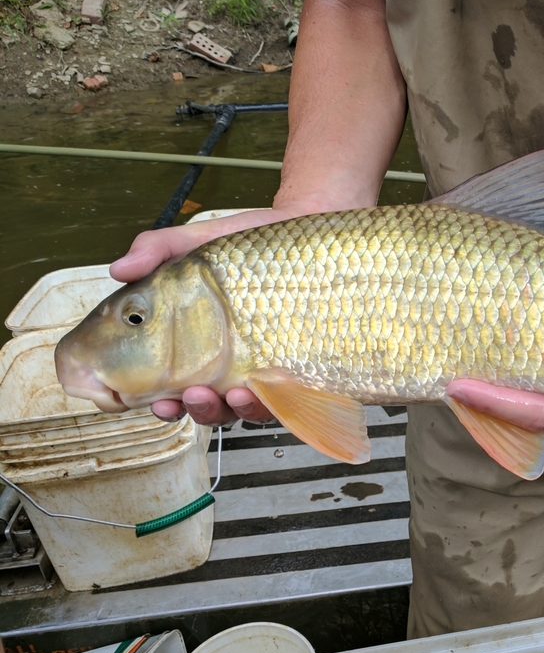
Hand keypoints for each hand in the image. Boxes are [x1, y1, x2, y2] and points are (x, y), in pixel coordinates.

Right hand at [110, 207, 309, 424]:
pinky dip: (263, 404)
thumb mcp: (202, 242)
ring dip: (225, 409)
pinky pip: (277, 404)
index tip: (144, 398)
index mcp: (193, 343)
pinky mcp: (292, 374)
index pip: (166, 382)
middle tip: (184, 397)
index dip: (154, 397)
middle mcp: (224, 364)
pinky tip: (255, 389)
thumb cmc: (256, 248)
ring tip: (225, 393)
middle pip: (201, 403)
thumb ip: (159, 250)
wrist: (316, 243)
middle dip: (190, 408)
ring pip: (236, 410)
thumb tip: (118, 269)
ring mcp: (259, 371)